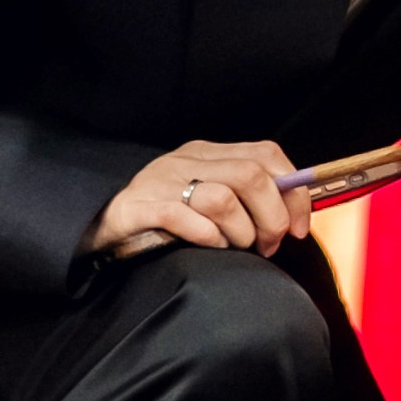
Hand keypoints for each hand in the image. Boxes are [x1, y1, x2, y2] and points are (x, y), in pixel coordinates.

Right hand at [88, 141, 312, 261]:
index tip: (300, 228)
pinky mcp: (141, 206)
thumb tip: (291, 220)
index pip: (266, 154)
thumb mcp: (205, 196)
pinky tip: (210, 246)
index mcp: (208, 152)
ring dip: (240, 233)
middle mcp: (187, 159)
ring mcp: (163, 181)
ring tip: (234, 248)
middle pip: (251, 176)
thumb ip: (243, 198)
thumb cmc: (163, 217)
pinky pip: (184, 217)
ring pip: (223, 198)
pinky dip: (207, 237)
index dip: (293, 191)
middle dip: (272, 217)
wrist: (99, 223)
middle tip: (268, 245)